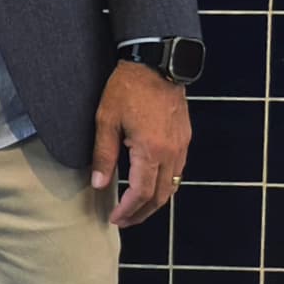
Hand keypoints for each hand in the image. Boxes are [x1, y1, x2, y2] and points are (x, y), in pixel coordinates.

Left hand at [91, 63, 190, 226]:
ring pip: (172, 185)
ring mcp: (181, 146)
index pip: (141, 193)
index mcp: (151, 151)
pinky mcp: (185, 138)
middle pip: (161, 196)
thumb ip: (103, 154)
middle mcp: (172, 153)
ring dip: (154, 201)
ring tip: (135, 207)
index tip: (114, 218)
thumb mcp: (106, 119)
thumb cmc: (128, 88)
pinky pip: (178, 171)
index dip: (128, 210)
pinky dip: (164, 184)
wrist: (157, 63)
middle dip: (142, 213)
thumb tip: (99, 184)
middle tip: (124, 220)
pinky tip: (150, 183)